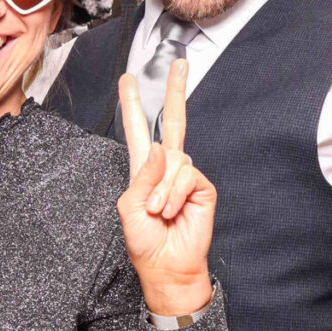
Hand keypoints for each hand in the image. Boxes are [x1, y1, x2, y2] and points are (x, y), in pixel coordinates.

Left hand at [116, 60, 215, 314]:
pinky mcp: (202, 187)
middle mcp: (166, 166)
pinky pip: (186, 175)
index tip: (128, 79)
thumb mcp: (129, 208)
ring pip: (174, 160)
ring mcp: (185, 175)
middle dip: (176, 91)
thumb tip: (160, 147)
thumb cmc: (144, 241)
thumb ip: (141, 176)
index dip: (133, 104)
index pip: (137, 128)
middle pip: (173, 121)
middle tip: (180, 64)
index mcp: (142, 168)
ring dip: (161, 190)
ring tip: (159, 212)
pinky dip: (175, 194)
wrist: (167, 266)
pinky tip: (173, 211)